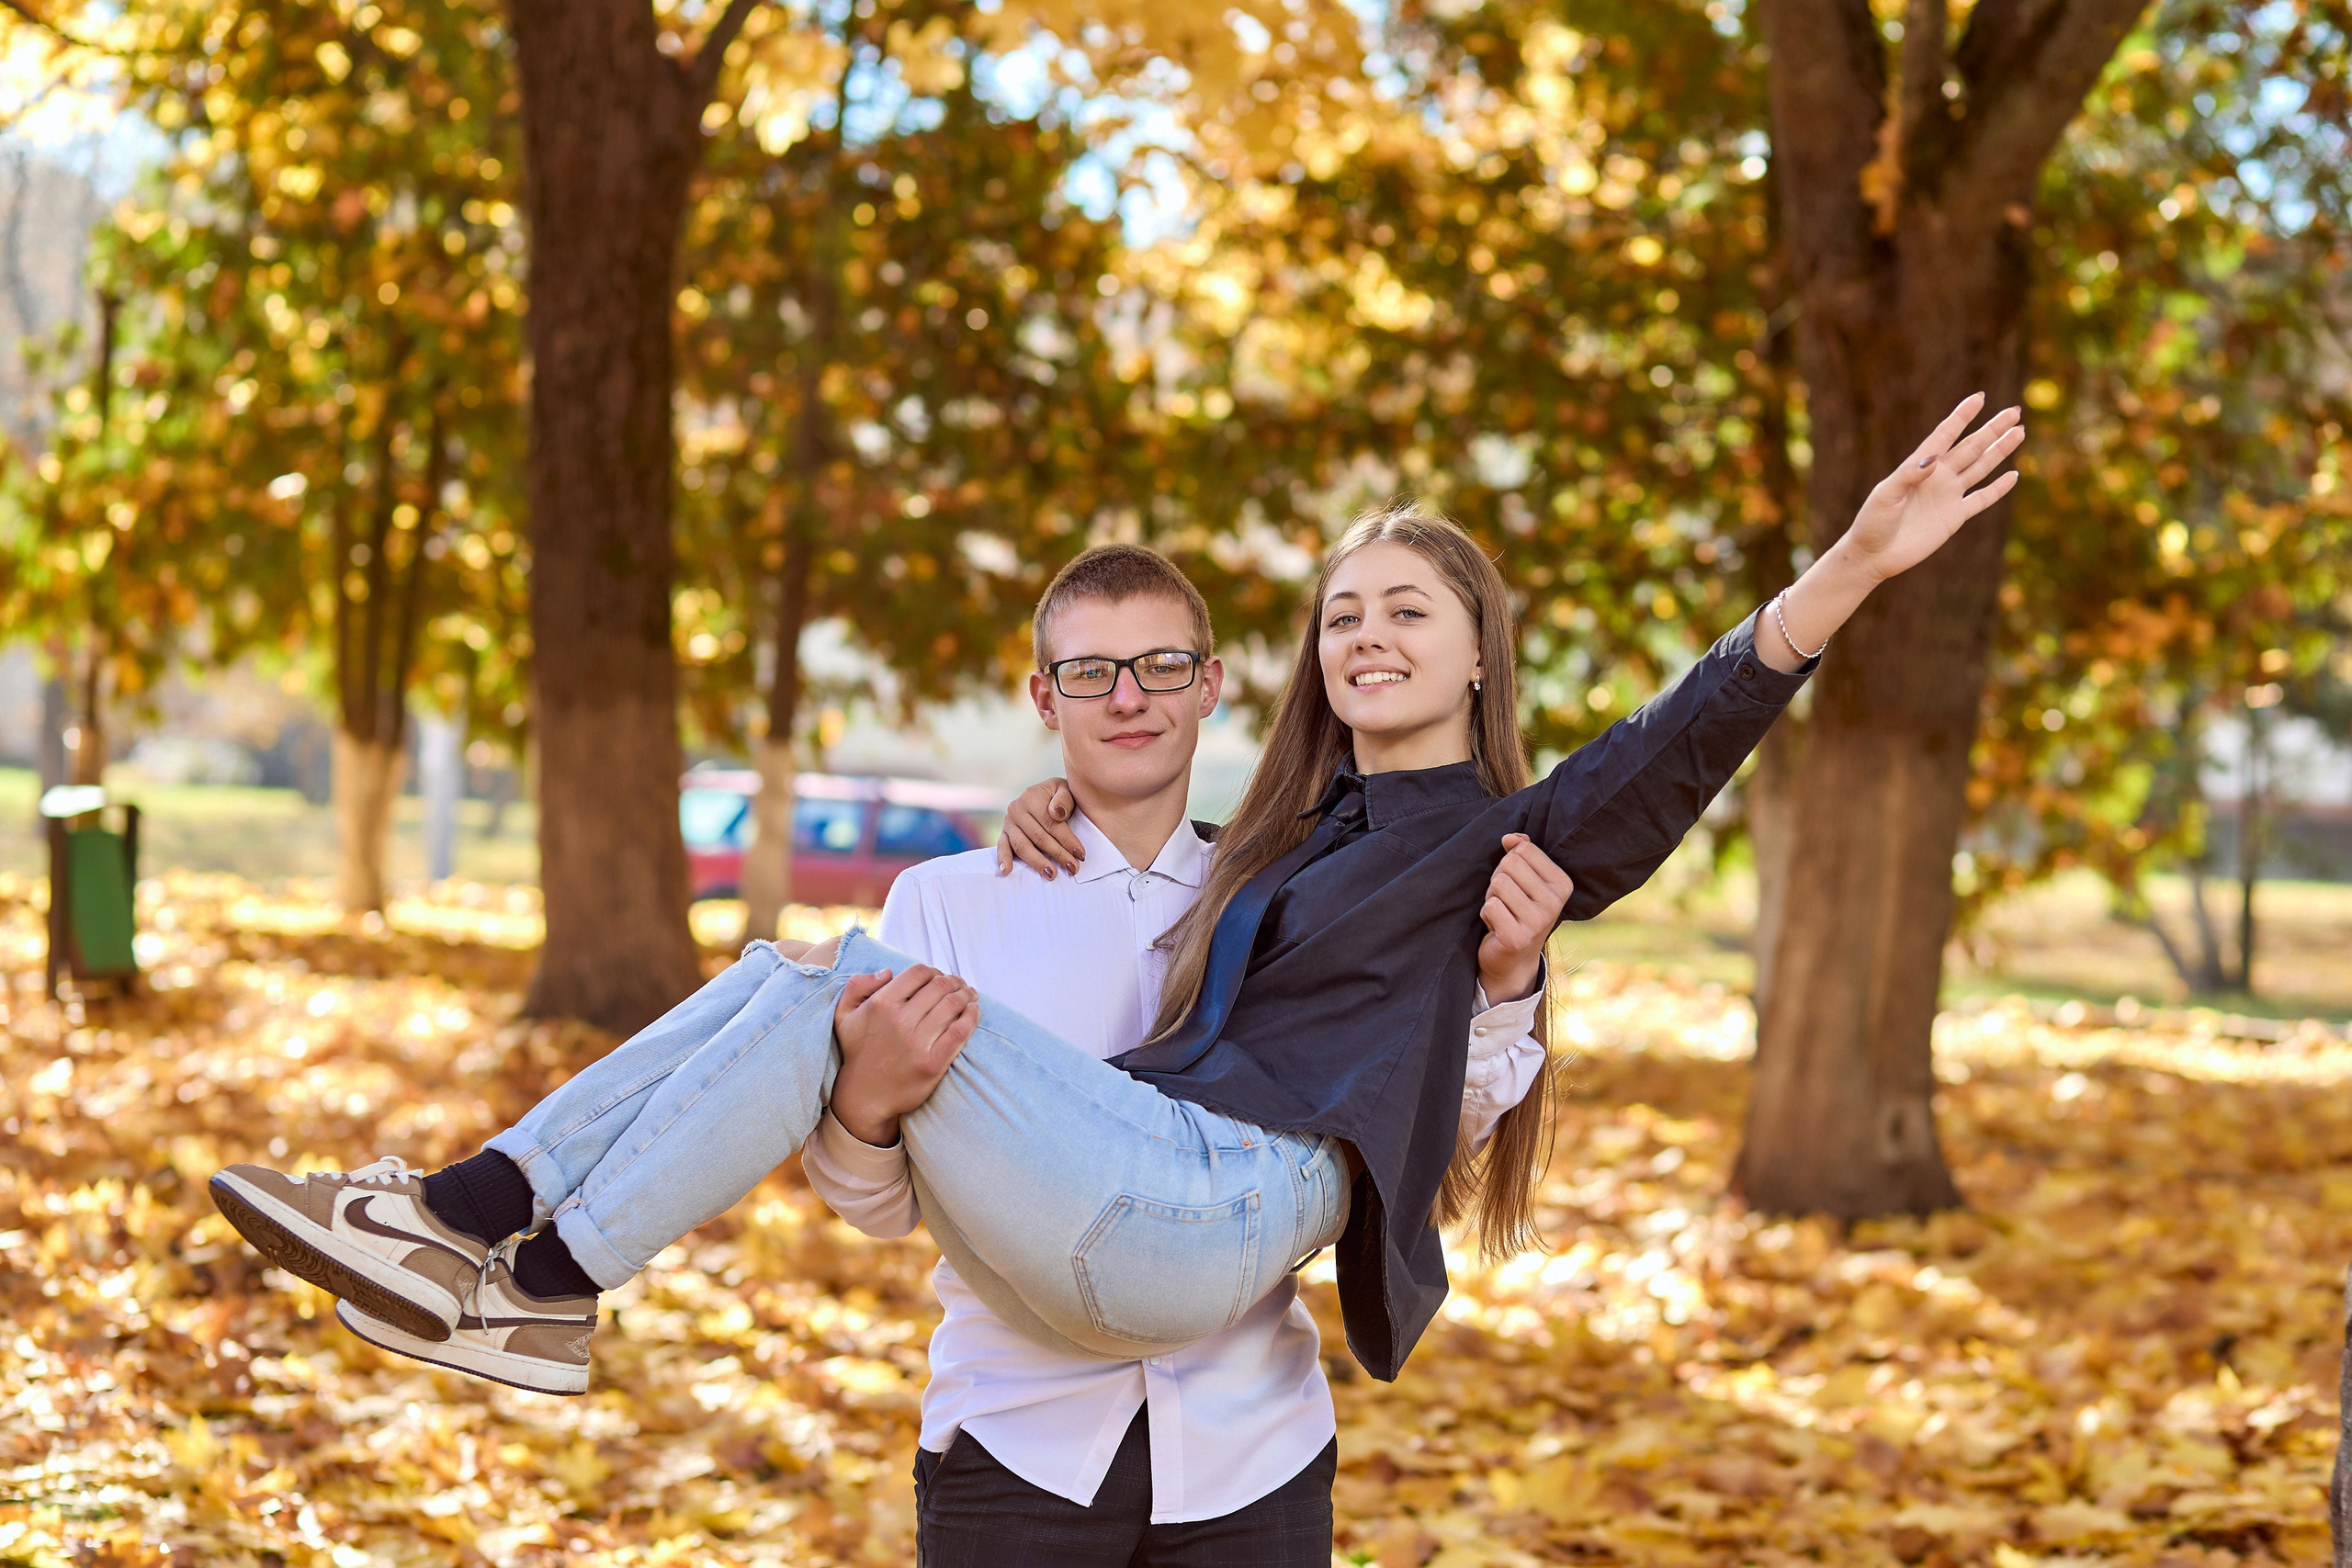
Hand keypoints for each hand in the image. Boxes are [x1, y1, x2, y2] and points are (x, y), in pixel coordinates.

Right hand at [830, 965, 978, 1146]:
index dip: (933, 971)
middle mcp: (900, 1020)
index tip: (938, 977)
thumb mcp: (844, 1015)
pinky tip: (974, 1010)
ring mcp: (917, 1043)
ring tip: (970, 995)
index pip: (918, 973)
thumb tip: (888, 971)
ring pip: (953, 1005)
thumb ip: (858, 986)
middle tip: (959, 985)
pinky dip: (971, 1017)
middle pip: (940, 986)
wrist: (863, 1096)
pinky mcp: (933, 1064)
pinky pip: (960, 1032)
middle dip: (954, 981)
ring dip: (966, 995)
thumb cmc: (857, 1052)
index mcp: (881, 1004)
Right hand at [996, 776, 1082, 876]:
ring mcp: (1008, 822)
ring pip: (1022, 846)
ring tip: (1051, 874)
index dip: (1067, 840)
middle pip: (1038, 837)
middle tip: (1072, 868)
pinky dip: (1003, 859)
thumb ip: (1064, 799)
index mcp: (1031, 796)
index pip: (1051, 823)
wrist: (1045, 795)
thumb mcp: (1065, 790)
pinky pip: (1001, 847)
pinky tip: (1007, 871)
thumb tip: (1057, 814)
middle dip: (1057, 854)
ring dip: (1037, 862)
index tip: (1080, 854)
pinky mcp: (1004, 834)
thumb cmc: (1059, 796)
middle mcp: (1016, 809)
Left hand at [1476, 834, 1572, 1001]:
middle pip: (1509, 864)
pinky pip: (1490, 906)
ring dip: (1492, 897)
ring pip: (1498, 883)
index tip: (1517, 884)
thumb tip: (1510, 837)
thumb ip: (1522, 852)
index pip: (1524, 849)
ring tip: (1502, 912)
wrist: (1513, 959)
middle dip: (1498, 879)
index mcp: (1562, 884)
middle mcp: (1555, 903)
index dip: (1510, 862)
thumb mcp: (1526, 879)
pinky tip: (1497, 926)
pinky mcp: (1518, 938)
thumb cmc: (1518, 910)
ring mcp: (1538, 922)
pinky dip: (1486, 914)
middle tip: (1506, 900)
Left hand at [1841, 392, 2024, 582]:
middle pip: (1971, 447)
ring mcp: (1948, 495)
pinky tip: (2013, 475)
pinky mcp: (1955, 517)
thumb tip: (1933, 459)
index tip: (1979, 397)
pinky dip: (1998, 488)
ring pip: (1981, 467)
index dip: (1961, 416)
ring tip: (2019, 431)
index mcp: (1919, 466)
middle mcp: (1938, 476)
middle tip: (2014, 411)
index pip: (1945, 435)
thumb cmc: (1872, 522)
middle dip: (1992, 429)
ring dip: (2000, 450)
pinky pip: (1981, 499)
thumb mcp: (1885, 496)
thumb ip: (1908, 476)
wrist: (1874, 554)